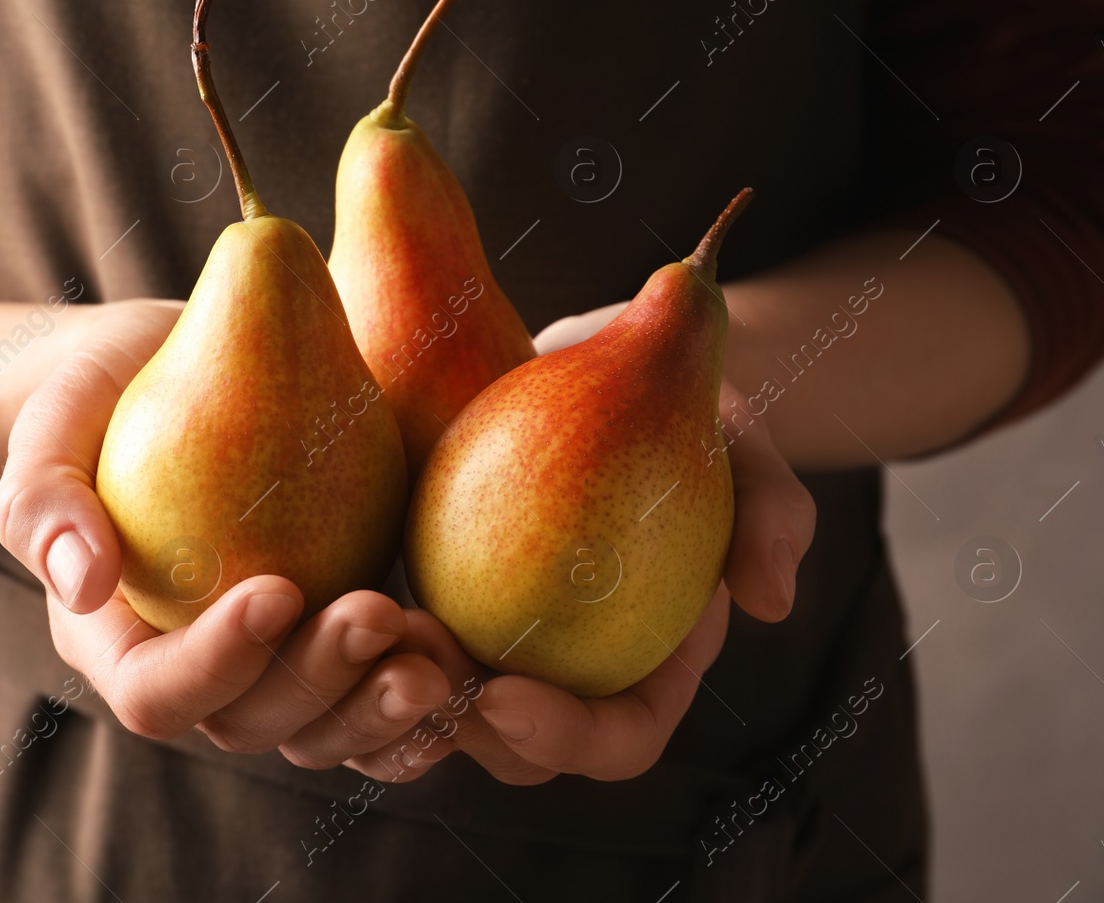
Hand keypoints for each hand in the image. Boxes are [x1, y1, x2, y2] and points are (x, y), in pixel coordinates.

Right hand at [0, 299, 451, 772]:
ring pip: (323, 731)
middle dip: (320, 685)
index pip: (156, 694)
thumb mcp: (52, 423)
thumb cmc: (101, 394)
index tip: (277, 588)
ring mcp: (270, 663)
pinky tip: (463, 669)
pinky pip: (373, 699)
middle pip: (252, 724)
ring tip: (437, 663)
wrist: (173, 370)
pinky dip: (418, 707)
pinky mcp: (330, 637)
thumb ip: (43, 498)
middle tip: (380, 614)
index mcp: (116, 642)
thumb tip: (84, 584)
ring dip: (380, 711)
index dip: (216, 663)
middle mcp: (196, 671)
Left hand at [377, 307, 815, 785]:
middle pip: (516, 745)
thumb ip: (770, 510)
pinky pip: (398, 634)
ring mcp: (500, 637)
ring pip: (442, 702)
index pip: (617, 736)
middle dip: (460, 728)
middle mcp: (571, 669)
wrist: (603, 357)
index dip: (565, 737)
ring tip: (365, 626)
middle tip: (415, 664)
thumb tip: (770, 600)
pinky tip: (332, 589)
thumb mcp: (739, 439)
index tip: (505, 690)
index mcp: (650, 663)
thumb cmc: (683, 401)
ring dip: (398, 686)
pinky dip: (366, 630)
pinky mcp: (442, 593)